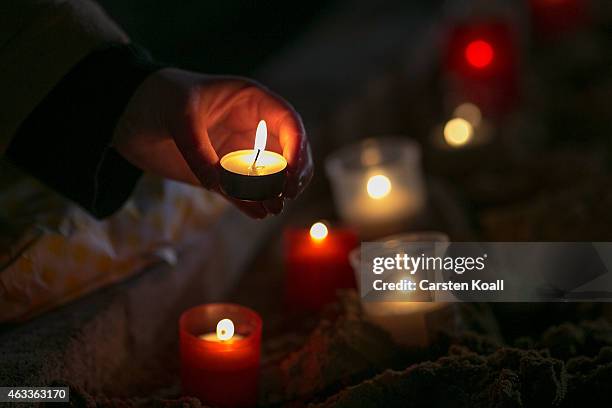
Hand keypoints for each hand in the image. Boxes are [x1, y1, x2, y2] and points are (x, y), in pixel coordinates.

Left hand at [113, 68, 312, 217]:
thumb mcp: (179, 115)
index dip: (297, 146)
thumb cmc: (156, 98)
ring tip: (273, 208)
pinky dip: (253, 203)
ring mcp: (239, 151)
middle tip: (287, 193)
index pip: (289, 122)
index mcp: (251, 101)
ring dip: (276, 192)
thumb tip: (221, 186)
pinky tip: (259, 214)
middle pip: (290, 151)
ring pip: (273, 175)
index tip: (291, 171)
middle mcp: (251, 127)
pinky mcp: (223, 173)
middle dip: (294, 173)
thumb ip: (200, 150)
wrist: (126, 114)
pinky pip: (245, 191)